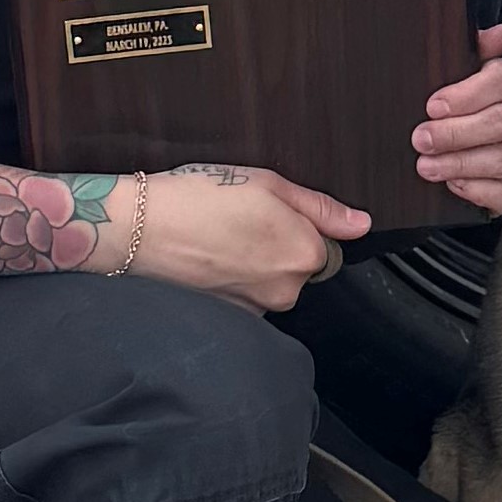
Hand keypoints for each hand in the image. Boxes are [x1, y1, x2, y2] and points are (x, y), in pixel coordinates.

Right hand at [130, 163, 368, 311]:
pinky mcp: (231, 317)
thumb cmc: (199, 198)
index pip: (323, 243)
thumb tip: (361, 224)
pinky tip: (208, 256)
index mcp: (304, 254)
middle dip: (276, 245)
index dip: (295, 222)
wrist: (139, 228)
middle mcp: (287, 290)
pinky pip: (246, 294)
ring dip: (254, 262)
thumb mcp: (266, 183)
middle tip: (238, 219)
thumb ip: (320, 208)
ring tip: (219, 237)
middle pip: (297, 266)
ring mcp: (258, 308)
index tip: (264, 210)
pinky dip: (233, 278)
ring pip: (271, 281)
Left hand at [411, 24, 501, 215]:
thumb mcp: (439, 77)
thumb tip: (495, 33)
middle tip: (422, 138)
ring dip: (463, 162)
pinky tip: (454, 185)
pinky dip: (482, 190)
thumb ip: (464, 51)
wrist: (424, 159)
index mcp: (496, 89)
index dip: (470, 93)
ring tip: (427, 165)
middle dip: (458, 132)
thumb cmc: (435, 114)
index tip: (434, 105)